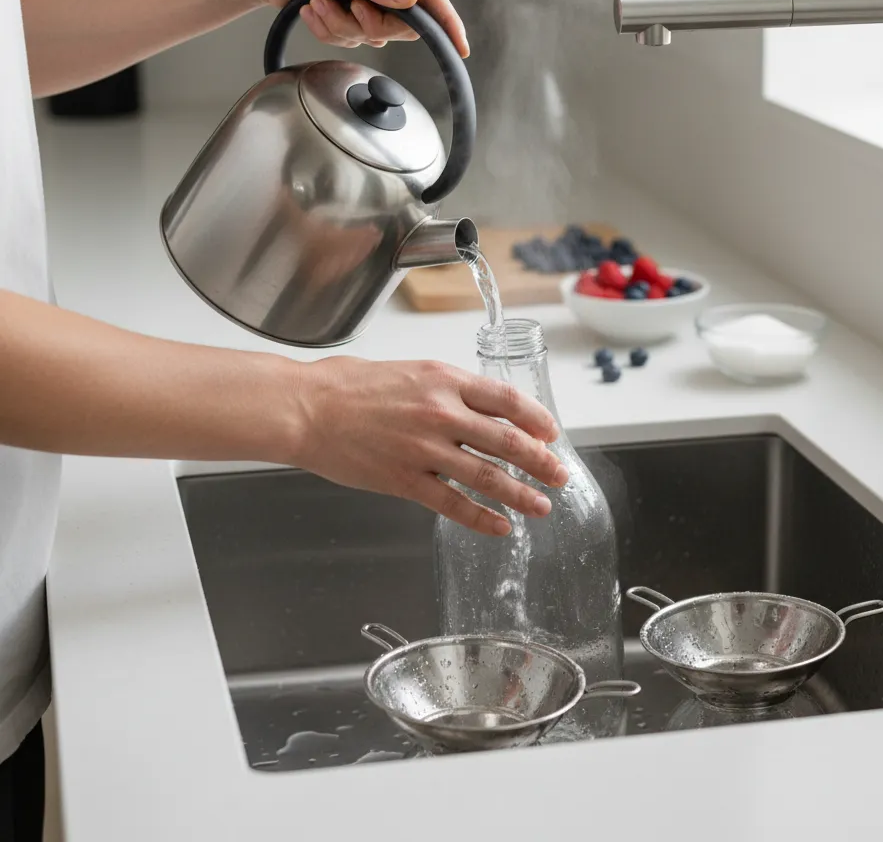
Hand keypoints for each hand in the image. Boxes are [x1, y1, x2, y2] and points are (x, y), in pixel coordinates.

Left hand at [234, 0, 469, 55]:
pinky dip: (328, 30)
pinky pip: (350, 39)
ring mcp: (366, 0)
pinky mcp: (350, 15)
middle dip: (370, 25)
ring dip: (340, 26)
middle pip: (400, 25)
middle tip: (347, 9)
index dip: (447, 22)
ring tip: (316, 3)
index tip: (460, 47)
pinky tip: (312, 11)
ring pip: (372, 36)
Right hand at [295, 357, 567, 534]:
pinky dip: (481, 518)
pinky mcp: (404, 481)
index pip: (507, 400)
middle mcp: (441, 413)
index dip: (537, 419)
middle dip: (541, 462)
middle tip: (559, 475)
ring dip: (520, 495)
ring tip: (541, 507)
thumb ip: (447, 390)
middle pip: (508, 441)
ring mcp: (424, 450)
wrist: (306, 408)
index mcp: (444, 380)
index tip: (552, 433)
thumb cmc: (350, 386)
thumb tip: (481, 408)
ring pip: (487, 477)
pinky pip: (453, 504)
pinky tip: (500, 527)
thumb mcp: (410, 372)